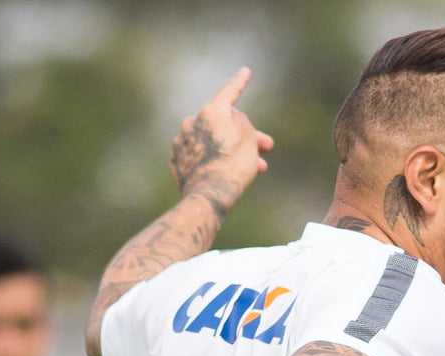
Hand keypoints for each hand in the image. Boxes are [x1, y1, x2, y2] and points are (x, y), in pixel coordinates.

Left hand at [171, 68, 273, 212]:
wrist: (208, 196)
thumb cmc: (233, 167)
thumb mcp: (249, 140)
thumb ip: (242, 122)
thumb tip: (233, 118)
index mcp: (211, 112)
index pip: (228, 92)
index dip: (240, 82)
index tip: (245, 71)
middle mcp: (192, 122)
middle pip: (222, 123)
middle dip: (245, 134)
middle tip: (266, 147)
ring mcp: (181, 141)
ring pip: (212, 141)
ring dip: (230, 150)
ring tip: (254, 168)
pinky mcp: (177, 160)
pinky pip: (199, 155)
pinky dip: (211, 160)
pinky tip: (224, 173)